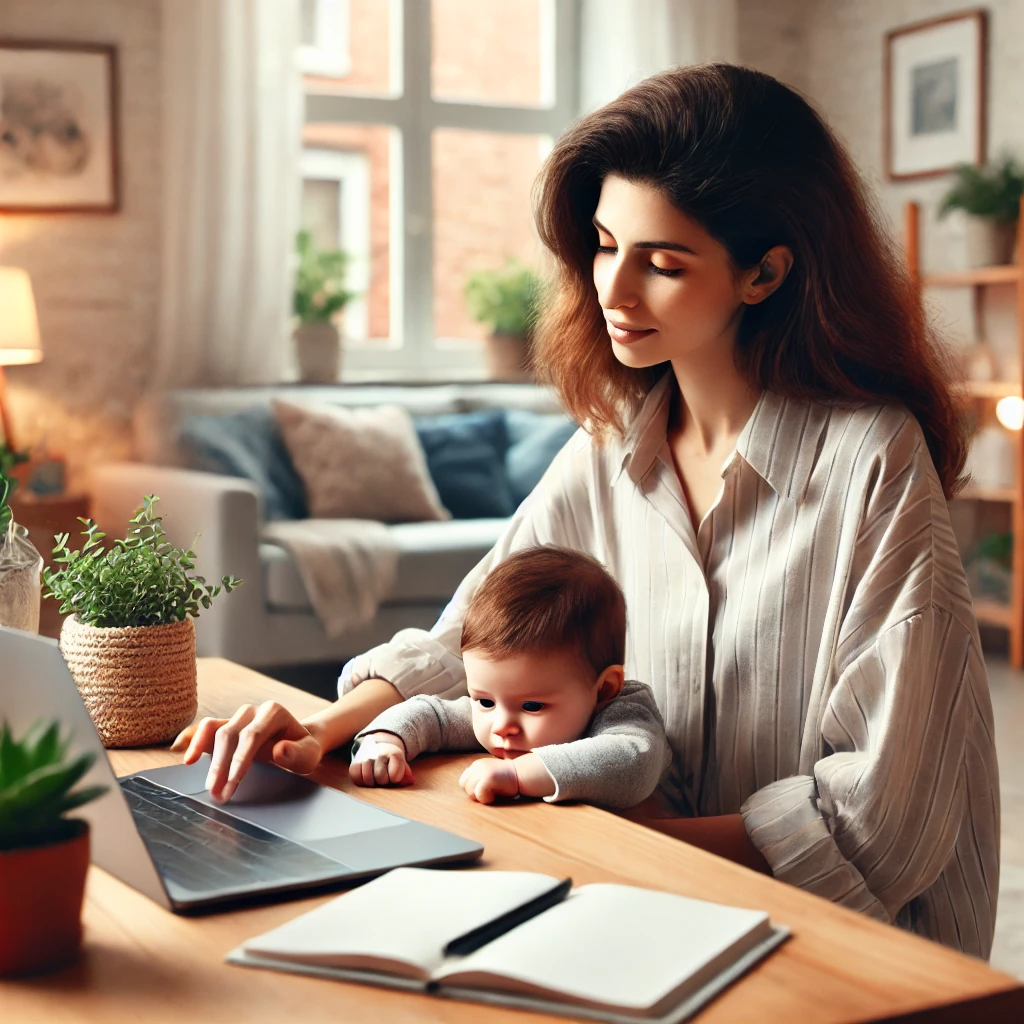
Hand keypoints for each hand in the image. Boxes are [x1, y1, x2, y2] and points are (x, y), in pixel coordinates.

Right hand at [171, 701, 322, 802]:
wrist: (298, 742)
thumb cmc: (303, 749)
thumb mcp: (309, 754)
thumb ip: (298, 753)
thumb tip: (279, 750)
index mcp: (274, 712)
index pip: (252, 735)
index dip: (241, 758)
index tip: (234, 781)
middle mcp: (252, 711)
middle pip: (230, 734)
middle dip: (222, 766)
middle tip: (217, 794)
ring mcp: (237, 717)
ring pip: (214, 731)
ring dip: (207, 759)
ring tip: (208, 786)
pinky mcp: (225, 725)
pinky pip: (206, 728)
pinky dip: (193, 740)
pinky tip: (187, 758)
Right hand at [349, 733, 412, 786]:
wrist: (377, 745)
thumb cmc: (391, 760)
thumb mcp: (402, 764)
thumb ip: (406, 775)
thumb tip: (410, 781)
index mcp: (394, 753)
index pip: (394, 776)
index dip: (395, 779)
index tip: (394, 773)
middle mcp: (379, 753)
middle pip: (381, 779)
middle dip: (384, 781)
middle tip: (384, 774)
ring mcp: (366, 757)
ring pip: (368, 780)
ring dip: (372, 782)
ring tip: (375, 775)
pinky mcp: (355, 762)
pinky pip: (356, 779)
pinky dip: (361, 781)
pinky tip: (366, 776)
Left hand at [459, 757, 520, 803]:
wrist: (522, 774)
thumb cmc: (506, 779)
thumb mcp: (489, 775)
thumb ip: (478, 779)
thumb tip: (466, 787)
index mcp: (476, 765)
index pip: (463, 781)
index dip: (472, 789)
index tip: (484, 790)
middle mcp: (477, 766)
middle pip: (465, 787)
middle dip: (475, 794)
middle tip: (489, 793)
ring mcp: (482, 771)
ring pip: (471, 791)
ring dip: (481, 797)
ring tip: (493, 793)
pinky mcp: (487, 778)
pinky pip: (479, 794)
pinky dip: (486, 799)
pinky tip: (495, 796)